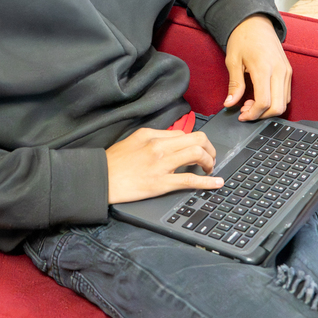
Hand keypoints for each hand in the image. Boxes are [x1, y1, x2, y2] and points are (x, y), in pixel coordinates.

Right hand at [106, 128, 222, 203]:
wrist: (100, 179)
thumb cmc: (113, 162)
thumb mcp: (133, 140)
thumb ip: (153, 138)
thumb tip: (172, 140)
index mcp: (152, 135)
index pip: (184, 133)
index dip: (196, 142)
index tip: (200, 150)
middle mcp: (159, 146)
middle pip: (197, 139)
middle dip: (210, 148)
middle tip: (211, 158)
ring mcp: (161, 164)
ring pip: (197, 154)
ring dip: (210, 162)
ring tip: (210, 169)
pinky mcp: (161, 183)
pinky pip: (190, 180)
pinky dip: (208, 182)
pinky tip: (216, 182)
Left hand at [222, 14, 291, 120]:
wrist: (255, 23)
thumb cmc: (242, 39)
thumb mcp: (233, 61)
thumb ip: (234, 85)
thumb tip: (229, 103)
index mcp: (264, 68)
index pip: (264, 102)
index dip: (252, 114)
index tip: (242, 115)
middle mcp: (279, 71)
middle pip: (278, 107)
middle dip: (261, 115)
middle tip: (246, 111)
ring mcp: (286, 71)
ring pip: (284, 103)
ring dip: (268, 109)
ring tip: (251, 103)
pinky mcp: (289, 71)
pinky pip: (286, 94)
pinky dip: (275, 101)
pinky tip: (261, 96)